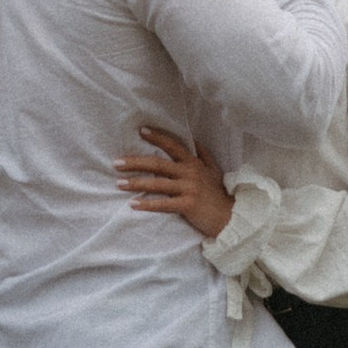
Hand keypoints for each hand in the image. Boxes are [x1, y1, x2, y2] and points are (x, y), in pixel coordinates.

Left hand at [116, 121, 232, 240]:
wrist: (231, 216)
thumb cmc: (219, 194)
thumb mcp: (214, 170)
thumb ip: (203, 155)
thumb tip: (194, 140)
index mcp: (193, 163)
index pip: (173, 145)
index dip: (157, 137)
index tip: (141, 131)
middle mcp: (189, 173)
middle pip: (157, 164)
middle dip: (135, 162)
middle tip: (116, 162)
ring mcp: (188, 189)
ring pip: (157, 183)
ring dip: (136, 183)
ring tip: (119, 183)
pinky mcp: (187, 205)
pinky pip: (163, 204)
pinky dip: (147, 204)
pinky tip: (133, 204)